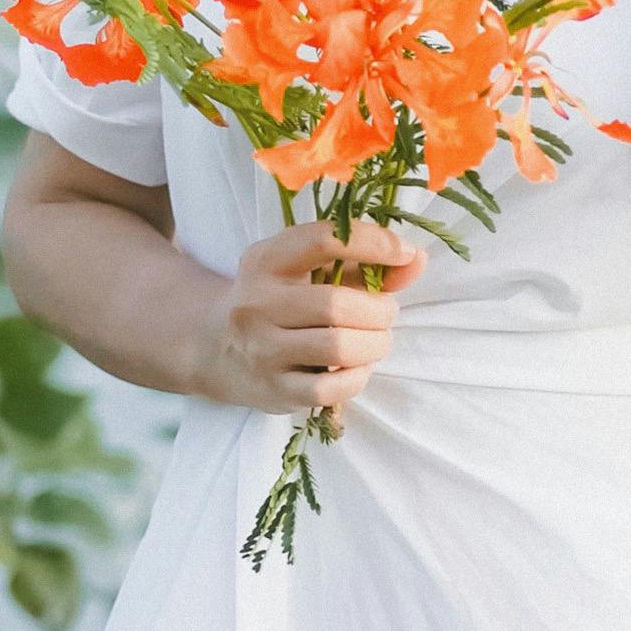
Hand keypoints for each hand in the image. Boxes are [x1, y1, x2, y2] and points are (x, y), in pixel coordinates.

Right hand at [205, 217, 423, 416]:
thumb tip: (416, 259)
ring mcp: (262, 350)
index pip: (323, 240)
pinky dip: (358, 377)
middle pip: (337, 304)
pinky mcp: (273, 390)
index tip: (404, 251)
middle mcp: (258, 303)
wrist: (214, 346)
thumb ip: (363, 262)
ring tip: (376, 339)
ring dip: (375, 343)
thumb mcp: (306, 269)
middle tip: (386, 312)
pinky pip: (330, 389)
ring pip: (338, 347)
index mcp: (267, 261)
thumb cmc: (278, 299)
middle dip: (379, 310)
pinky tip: (358, 366)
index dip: (373, 243)